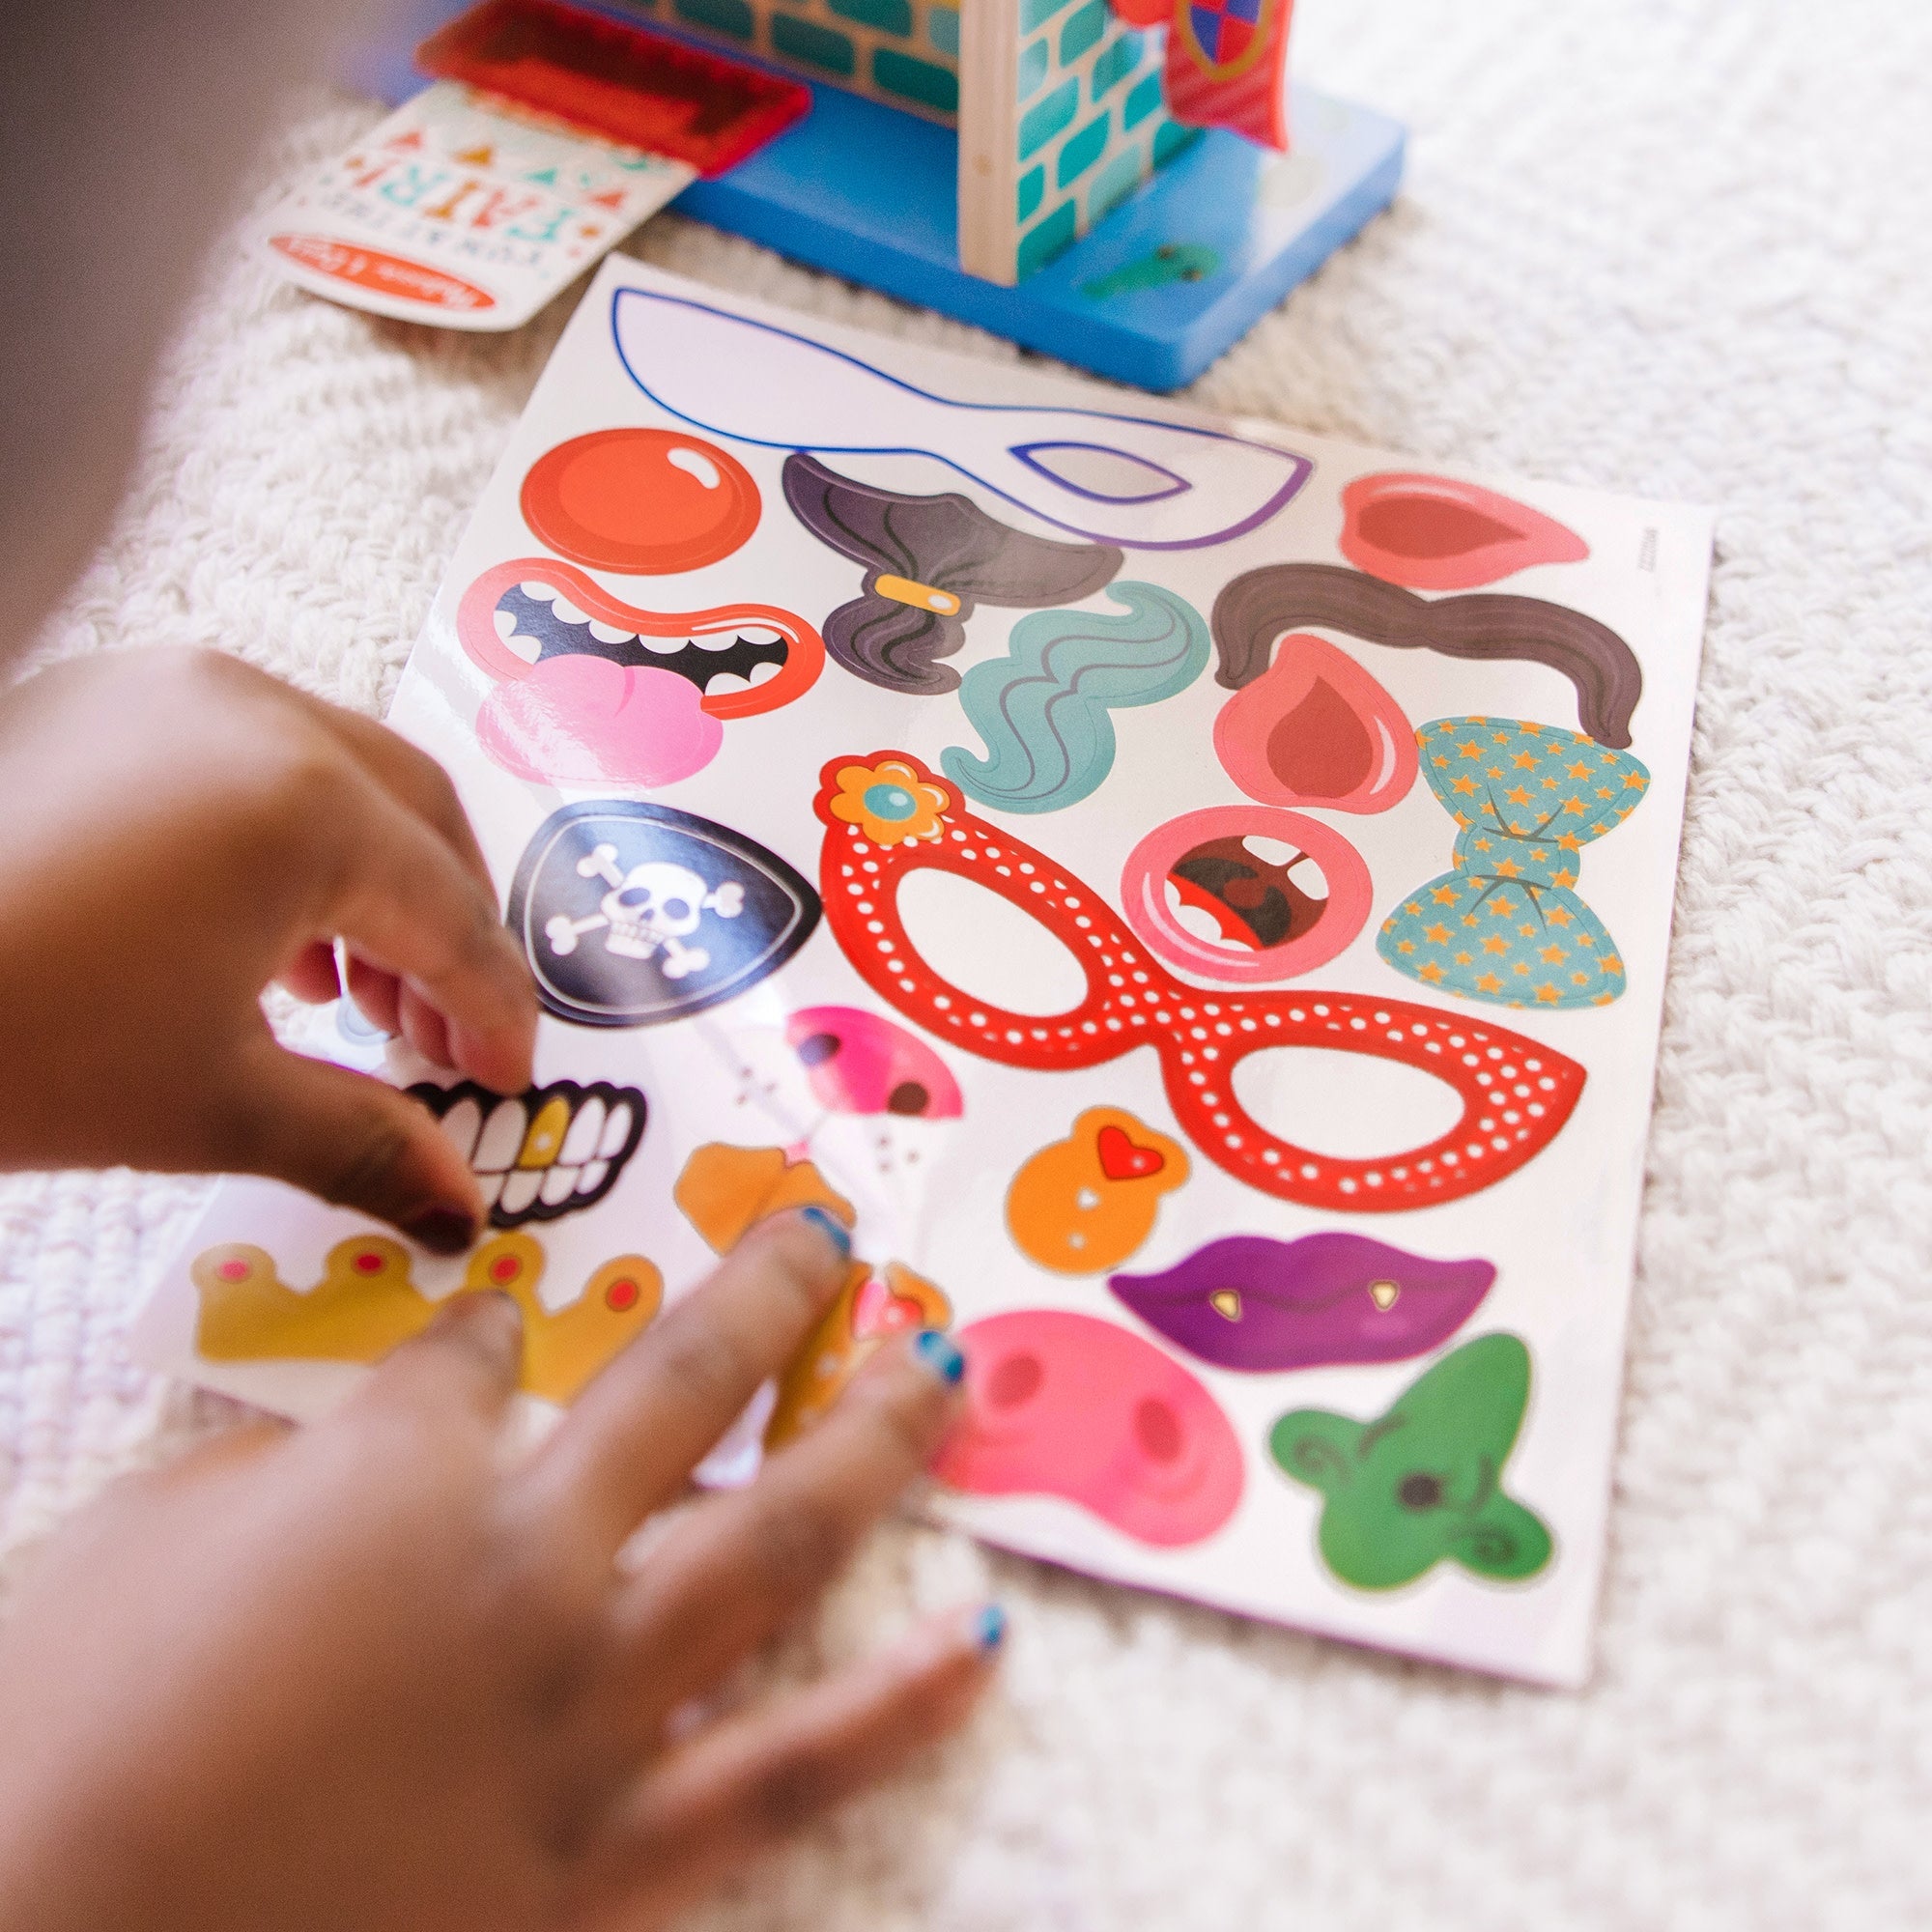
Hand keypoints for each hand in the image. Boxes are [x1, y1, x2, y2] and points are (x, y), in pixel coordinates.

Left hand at [0, 647, 537, 1245]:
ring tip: (354, 1002)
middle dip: (449, 931)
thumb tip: (458, 1204)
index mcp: (302, 804)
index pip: (450, 912)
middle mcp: (255, 709)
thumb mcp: (210, 1106)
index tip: (505, 1077)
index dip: (491, 1006)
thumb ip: (362, 1142)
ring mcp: (170, 686)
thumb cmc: (12, 1042)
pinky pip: (251, 752)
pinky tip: (260, 938)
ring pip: (341, 772)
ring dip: (376, 883)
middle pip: (421, 814)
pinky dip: (291, 840)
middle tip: (443, 1042)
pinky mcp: (101, 695)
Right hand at [0, 1211, 995, 1931]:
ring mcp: (589, 1704)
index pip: (482, 1354)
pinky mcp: (608, 1853)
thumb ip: (279, 1473)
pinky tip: (981, 1643)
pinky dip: (894, 1708)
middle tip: (836, 1236)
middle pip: (685, 1389)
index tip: (519, 1310)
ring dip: (876, 1441)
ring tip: (952, 1369)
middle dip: (767, 1297)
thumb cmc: (47, 1730)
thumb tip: (356, 1443)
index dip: (502, 1321)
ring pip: (778, 1544)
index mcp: (405, 1468)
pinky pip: (784, 1772)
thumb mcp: (140, 1544)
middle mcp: (531, 1559)